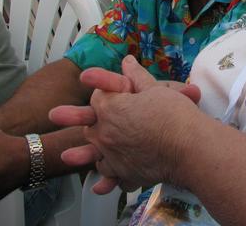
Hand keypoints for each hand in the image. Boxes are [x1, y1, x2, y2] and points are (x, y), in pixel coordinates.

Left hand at [50, 56, 200, 193]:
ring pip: (92, 152)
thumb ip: (136, 76)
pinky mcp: (124, 172)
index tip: (108, 88)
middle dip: (81, 117)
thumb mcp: (155, 89)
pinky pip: (109, 175)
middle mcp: (105, 132)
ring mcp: (112, 154)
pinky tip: (99, 184)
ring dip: (80, 154)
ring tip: (65, 157)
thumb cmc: (174, 115)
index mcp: (110, 108)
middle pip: (88, 123)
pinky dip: (105, 178)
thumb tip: (127, 61)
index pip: (98, 96)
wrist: (189, 148)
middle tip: (56, 115)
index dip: (103, 90)